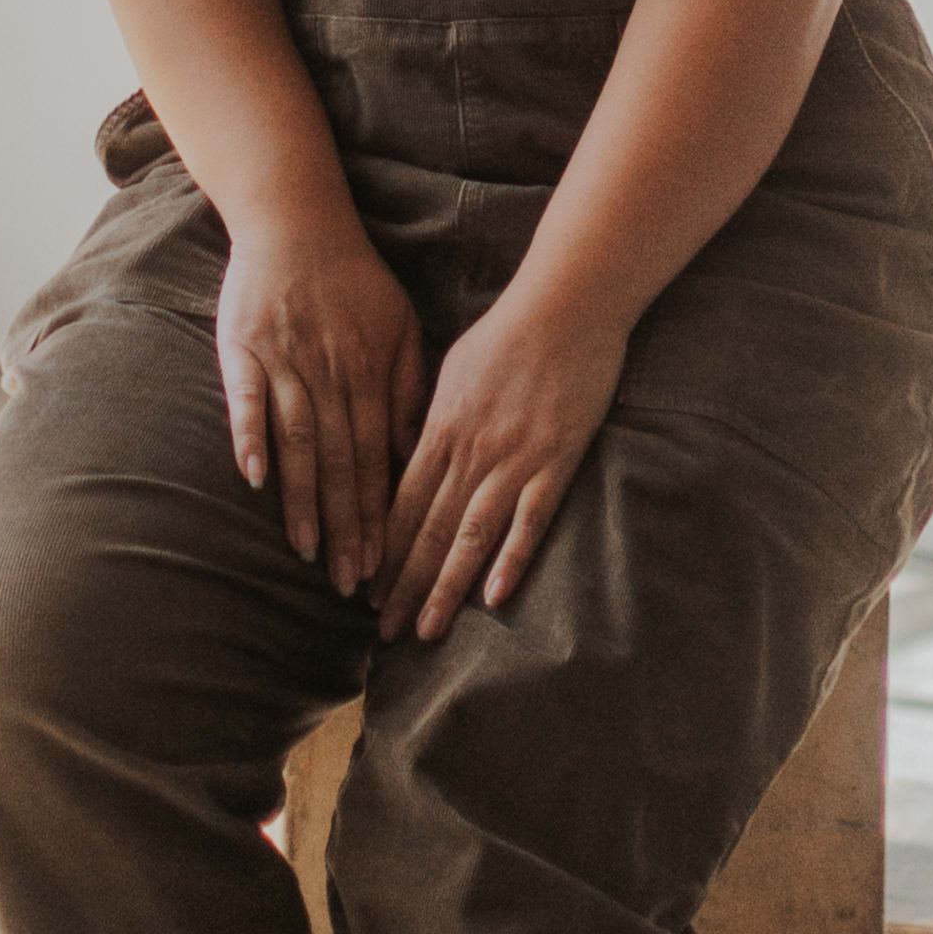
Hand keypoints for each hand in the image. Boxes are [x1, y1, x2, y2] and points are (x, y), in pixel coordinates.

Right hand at [218, 204, 429, 601]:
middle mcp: (329, 376)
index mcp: (369, 375)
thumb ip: (412, 389)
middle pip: (341, 463)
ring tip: (309, 551)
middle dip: (348, 528)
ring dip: (304, 498)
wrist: (297, 221)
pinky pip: (247, 398)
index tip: (384, 567)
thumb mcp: (402, 328)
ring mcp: (284, 363)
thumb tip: (422, 450)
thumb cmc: (355, 279)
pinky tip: (254, 477)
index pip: (378, 459)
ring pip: (299, 441)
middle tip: (351, 586)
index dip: (380, 515)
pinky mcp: (243, 349)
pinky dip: (251, 435)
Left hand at [377, 278, 625, 639]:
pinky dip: (510, 558)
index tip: (365, 590)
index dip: (381, 551)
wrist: (567, 302)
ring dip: (444, 587)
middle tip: (381, 631)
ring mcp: (514, 458)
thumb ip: (432, 417)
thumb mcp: (453, 369)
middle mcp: (470, 450)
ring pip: (470, 534)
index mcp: (441, 427)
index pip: (401, 503)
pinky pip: (530, 518)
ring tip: (425, 629)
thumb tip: (412, 455)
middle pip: (427, 529)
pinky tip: (494, 597)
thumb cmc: (509, 331)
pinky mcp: (557, 460)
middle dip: (402, 584)